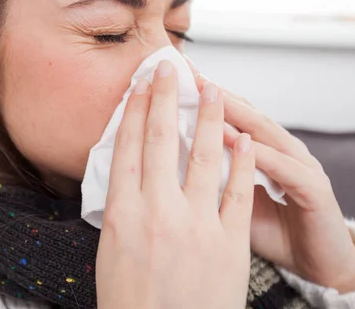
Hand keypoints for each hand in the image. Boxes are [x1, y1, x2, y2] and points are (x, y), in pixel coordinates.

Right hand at [96, 61, 255, 308]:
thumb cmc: (131, 303)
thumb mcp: (110, 252)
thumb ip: (120, 209)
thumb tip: (127, 174)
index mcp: (122, 213)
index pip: (127, 147)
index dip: (135, 110)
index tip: (141, 86)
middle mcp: (157, 211)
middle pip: (159, 141)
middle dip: (165, 99)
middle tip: (170, 69)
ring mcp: (195, 224)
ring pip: (202, 156)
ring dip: (209, 118)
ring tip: (213, 89)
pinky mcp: (227, 242)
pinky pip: (236, 192)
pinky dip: (242, 163)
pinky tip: (244, 139)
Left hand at [191, 73, 354, 292]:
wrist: (320, 268)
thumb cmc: (273, 232)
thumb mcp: (232, 202)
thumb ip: (211, 178)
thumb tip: (169, 163)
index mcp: (263, 153)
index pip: (233, 118)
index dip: (206, 100)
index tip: (178, 81)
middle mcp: (283, 152)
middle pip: (248, 116)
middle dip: (220, 95)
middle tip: (193, 74)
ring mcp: (302, 168)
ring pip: (267, 134)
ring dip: (240, 115)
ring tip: (213, 97)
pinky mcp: (316, 191)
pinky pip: (286, 170)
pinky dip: (264, 155)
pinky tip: (243, 143)